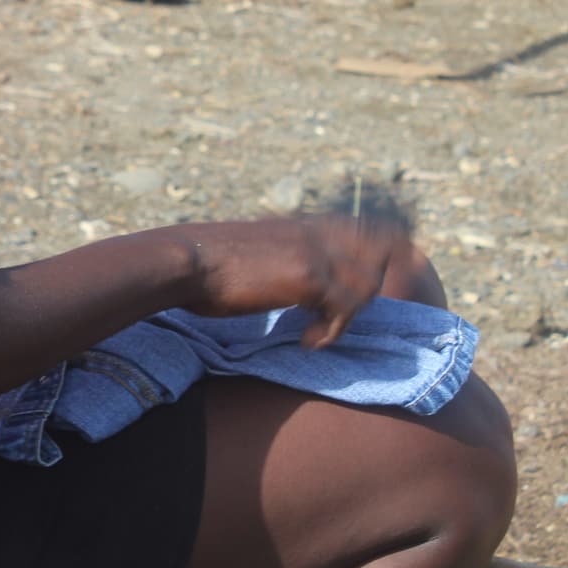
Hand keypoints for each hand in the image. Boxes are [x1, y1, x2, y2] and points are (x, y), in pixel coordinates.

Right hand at [193, 213, 418, 347]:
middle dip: (373, 291)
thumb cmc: (209, 266)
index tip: (360, 295)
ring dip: (350, 316)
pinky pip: (345, 309)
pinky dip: (330, 333)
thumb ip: (282, 256)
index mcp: (306, 225)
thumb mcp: (257, 251)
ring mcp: (315, 253)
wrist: (186, 261)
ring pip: (368, 285)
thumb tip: (285, 275)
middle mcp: (318, 233)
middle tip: (339, 319)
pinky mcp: (307, 278)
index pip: (368, 231)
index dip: (376, 262)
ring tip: (320, 333)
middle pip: (381, 254)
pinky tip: (307, 342)